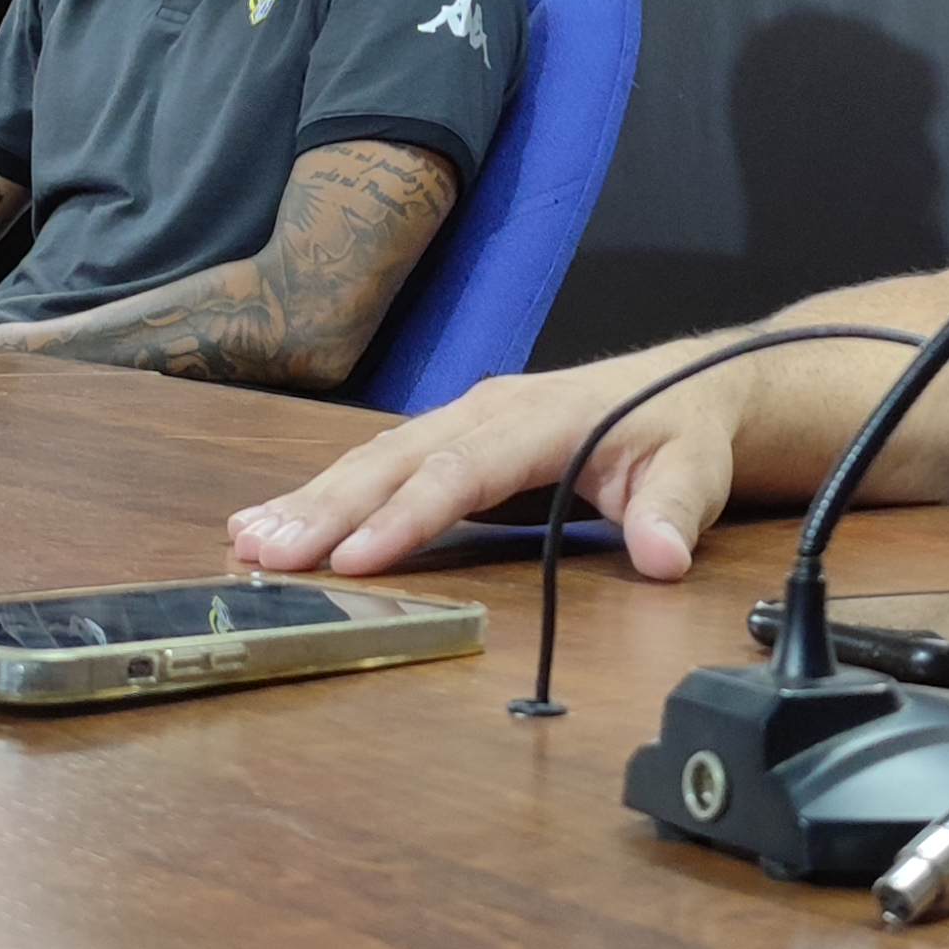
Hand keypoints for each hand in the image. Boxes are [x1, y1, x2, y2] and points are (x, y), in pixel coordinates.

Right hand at [229, 359, 747, 579]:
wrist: (692, 388)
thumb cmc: (686, 432)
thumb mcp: (699, 470)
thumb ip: (675, 510)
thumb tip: (660, 555)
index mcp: (541, 417)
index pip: (461, 470)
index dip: (407, 516)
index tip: (355, 560)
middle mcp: (489, 409)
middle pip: (395, 461)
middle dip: (327, 508)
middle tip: (265, 552)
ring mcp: (466, 419)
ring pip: (376, 460)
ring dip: (312, 501)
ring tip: (250, 540)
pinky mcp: (454, 438)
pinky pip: (383, 466)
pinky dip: (328, 494)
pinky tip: (281, 523)